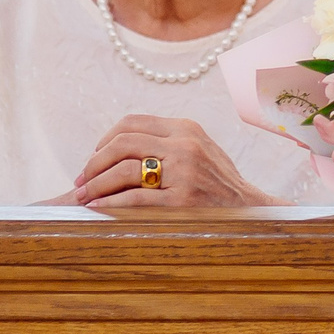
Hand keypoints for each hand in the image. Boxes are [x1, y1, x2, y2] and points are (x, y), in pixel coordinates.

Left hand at [61, 114, 281, 207]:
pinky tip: (99, 209)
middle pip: (123, 143)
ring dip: (97, 184)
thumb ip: (168, 141)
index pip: (132, 122)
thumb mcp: (200, 149)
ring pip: (125, 169)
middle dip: (94, 162)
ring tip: (84, 196)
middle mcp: (185, 145)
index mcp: (186, 128)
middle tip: (81, 180)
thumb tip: (121, 145)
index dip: (105, 140)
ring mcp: (185, 173)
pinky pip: (135, 199)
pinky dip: (110, 203)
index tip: (93, 158)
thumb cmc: (219, 183)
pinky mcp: (183, 201)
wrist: (251, 210)